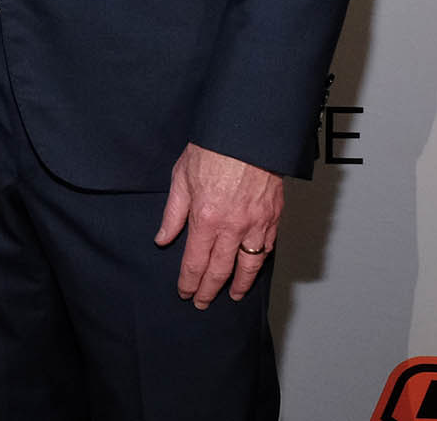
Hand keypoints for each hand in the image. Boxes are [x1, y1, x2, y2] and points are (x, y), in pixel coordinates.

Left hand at [153, 142, 282, 307]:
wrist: (248, 134)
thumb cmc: (212, 149)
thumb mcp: (181, 178)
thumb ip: (173, 214)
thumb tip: (163, 238)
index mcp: (205, 219)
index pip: (195, 263)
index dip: (189, 282)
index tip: (185, 293)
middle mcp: (232, 227)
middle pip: (219, 270)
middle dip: (209, 290)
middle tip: (202, 302)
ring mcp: (256, 224)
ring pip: (248, 266)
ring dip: (239, 285)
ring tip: (233, 295)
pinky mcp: (273, 217)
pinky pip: (267, 248)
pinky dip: (259, 263)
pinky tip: (253, 269)